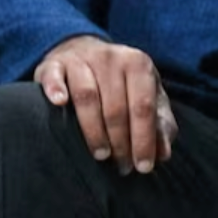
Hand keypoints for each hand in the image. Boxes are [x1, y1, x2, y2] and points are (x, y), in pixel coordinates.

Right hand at [35, 35, 175, 173]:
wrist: (84, 50)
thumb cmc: (120, 82)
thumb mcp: (146, 95)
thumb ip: (159, 123)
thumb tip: (164, 154)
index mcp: (138, 64)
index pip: (143, 107)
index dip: (144, 139)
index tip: (143, 167)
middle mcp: (111, 58)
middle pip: (116, 106)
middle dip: (120, 142)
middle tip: (121, 166)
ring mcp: (81, 59)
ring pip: (87, 96)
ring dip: (94, 129)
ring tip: (101, 155)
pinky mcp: (54, 63)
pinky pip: (54, 77)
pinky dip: (56, 90)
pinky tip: (60, 104)